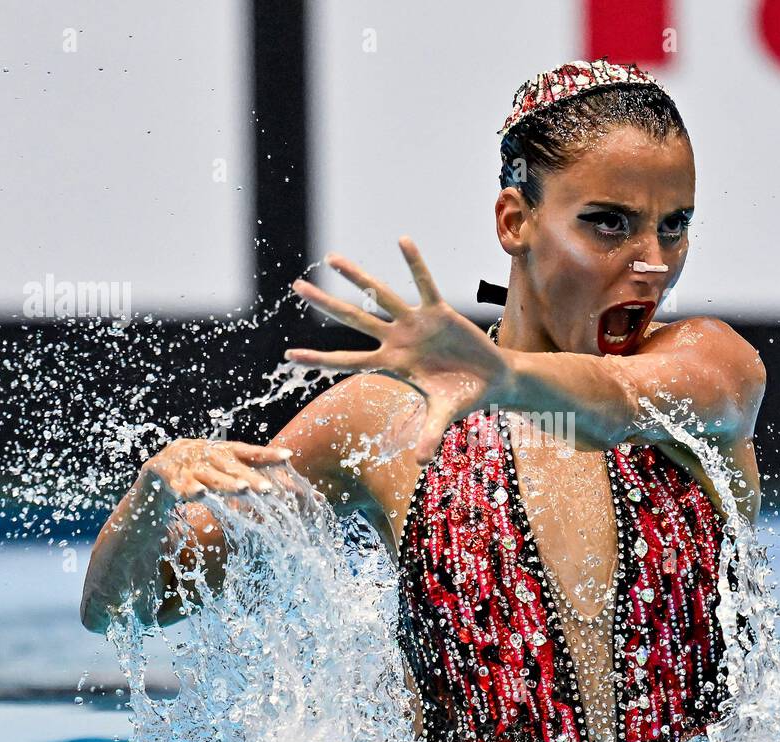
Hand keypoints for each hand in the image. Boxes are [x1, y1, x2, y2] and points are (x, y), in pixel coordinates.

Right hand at [140, 438, 293, 499]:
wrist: (161, 467)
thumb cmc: (205, 469)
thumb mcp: (229, 469)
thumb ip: (257, 476)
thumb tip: (299, 491)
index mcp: (225, 451)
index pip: (249, 452)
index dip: (267, 454)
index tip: (288, 456)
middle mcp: (209, 455)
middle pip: (232, 467)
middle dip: (250, 477)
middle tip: (269, 489)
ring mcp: (189, 465)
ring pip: (210, 476)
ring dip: (226, 483)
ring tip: (243, 489)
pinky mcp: (169, 477)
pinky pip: (180, 485)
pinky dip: (189, 488)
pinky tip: (199, 493)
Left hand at [286, 236, 511, 464]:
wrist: (491, 380)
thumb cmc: (462, 397)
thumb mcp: (443, 416)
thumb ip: (429, 436)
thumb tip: (420, 464)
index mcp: (392, 364)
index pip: (347, 361)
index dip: (319, 359)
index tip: (288, 356)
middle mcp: (397, 340)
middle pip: (353, 320)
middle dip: (325, 304)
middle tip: (296, 286)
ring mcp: (415, 324)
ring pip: (381, 296)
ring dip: (358, 278)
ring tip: (331, 258)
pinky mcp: (439, 311)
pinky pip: (424, 283)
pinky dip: (415, 264)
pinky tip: (402, 240)